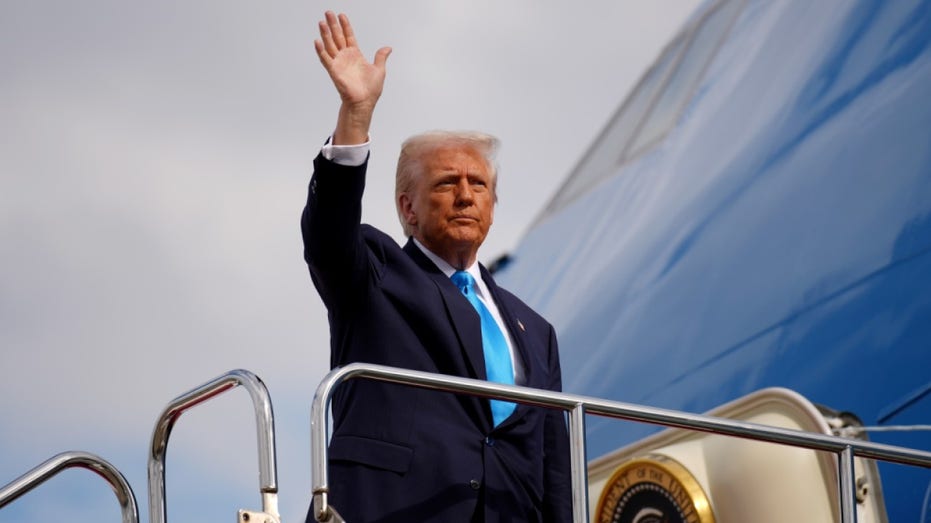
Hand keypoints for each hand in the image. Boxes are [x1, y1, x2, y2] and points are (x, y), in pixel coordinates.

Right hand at [315, 11, 390, 143]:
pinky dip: (321, 50)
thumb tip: (388, 48)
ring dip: (325, 34)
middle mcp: (345, 57)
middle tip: (328, 12)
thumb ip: (381, 57)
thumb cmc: (371, 90)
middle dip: (333, 25)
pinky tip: (317, 41)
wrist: (364, 102)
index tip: (341, 15)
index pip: (349, 36)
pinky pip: (326, 59)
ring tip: (321, 22)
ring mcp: (338, 63)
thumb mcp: (379, 70)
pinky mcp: (334, 71)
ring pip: (330, 45)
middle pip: (337, 37)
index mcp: (355, 55)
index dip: (345, 26)